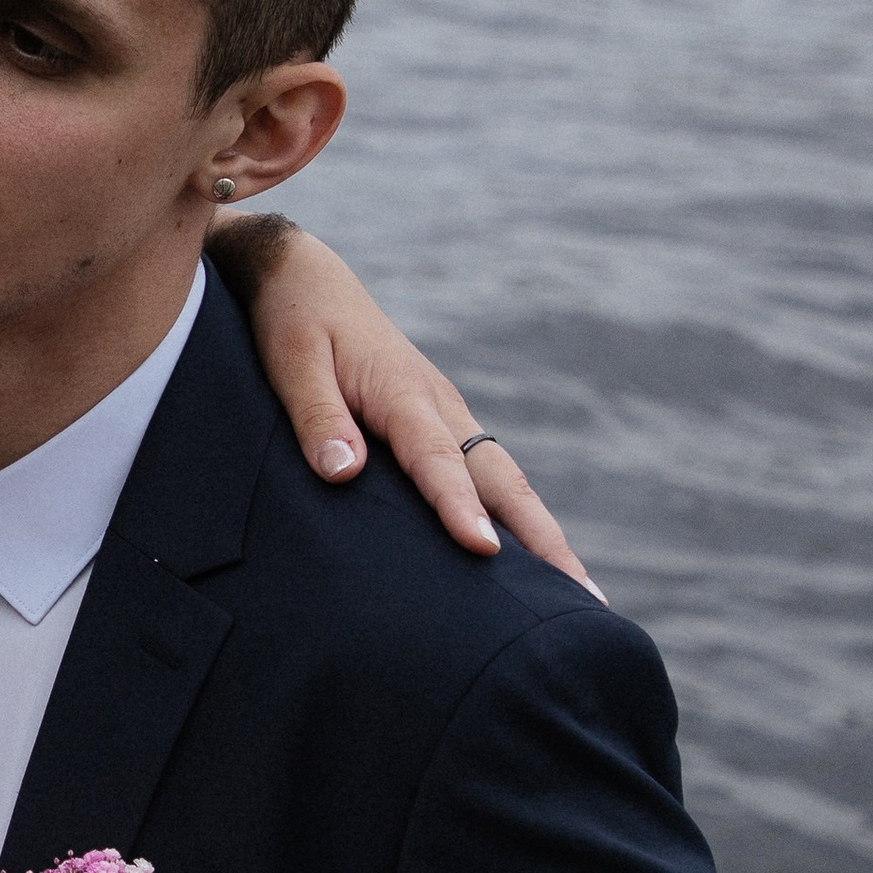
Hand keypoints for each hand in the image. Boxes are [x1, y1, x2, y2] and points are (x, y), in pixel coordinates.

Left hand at [214, 215, 598, 593]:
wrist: (306, 278)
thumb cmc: (294, 323)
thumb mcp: (291, 364)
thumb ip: (317, 418)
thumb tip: (344, 473)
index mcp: (403, 393)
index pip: (438, 459)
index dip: (460, 505)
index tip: (483, 548)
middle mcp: (440, 405)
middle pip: (502, 478)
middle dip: (542, 537)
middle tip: (580, 594)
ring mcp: (448, 414)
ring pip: (506, 479)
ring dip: (542, 533)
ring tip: (578, 593)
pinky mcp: (441, 423)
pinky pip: (488, 475)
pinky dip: (517, 514)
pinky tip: (529, 558)